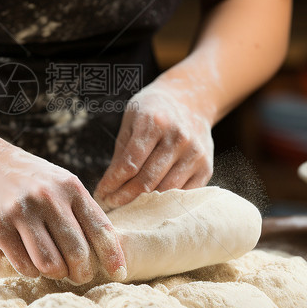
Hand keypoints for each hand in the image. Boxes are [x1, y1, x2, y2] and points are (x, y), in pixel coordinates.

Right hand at [0, 141, 125, 283]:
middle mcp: (48, 197)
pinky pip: (23, 264)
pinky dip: (30, 271)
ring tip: (53, 269)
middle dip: (81, 272)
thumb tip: (104, 250)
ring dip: (55, 273)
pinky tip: (29, 263)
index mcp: (70, 187)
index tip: (118, 274)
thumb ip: (79, 209)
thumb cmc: (29, 179)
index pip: (100, 228)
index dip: (112, 256)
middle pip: (77, 253)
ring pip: (50, 264)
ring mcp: (21, 211)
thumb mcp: (59, 183)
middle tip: (77, 276)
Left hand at [93, 80, 214, 209]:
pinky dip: (166, 202)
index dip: (113, 183)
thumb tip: (109, 187)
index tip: (101, 194)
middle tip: (111, 204)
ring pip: (166, 191)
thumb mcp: (131, 121)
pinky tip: (152, 204)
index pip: (130, 164)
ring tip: (128, 206)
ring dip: (144, 203)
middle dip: (124, 197)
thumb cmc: (153, 111)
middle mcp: (178, 138)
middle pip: (147, 180)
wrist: (190, 101)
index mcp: (155, 123)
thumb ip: (122, 153)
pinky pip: (184, 194)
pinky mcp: (206, 167)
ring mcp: (195, 153)